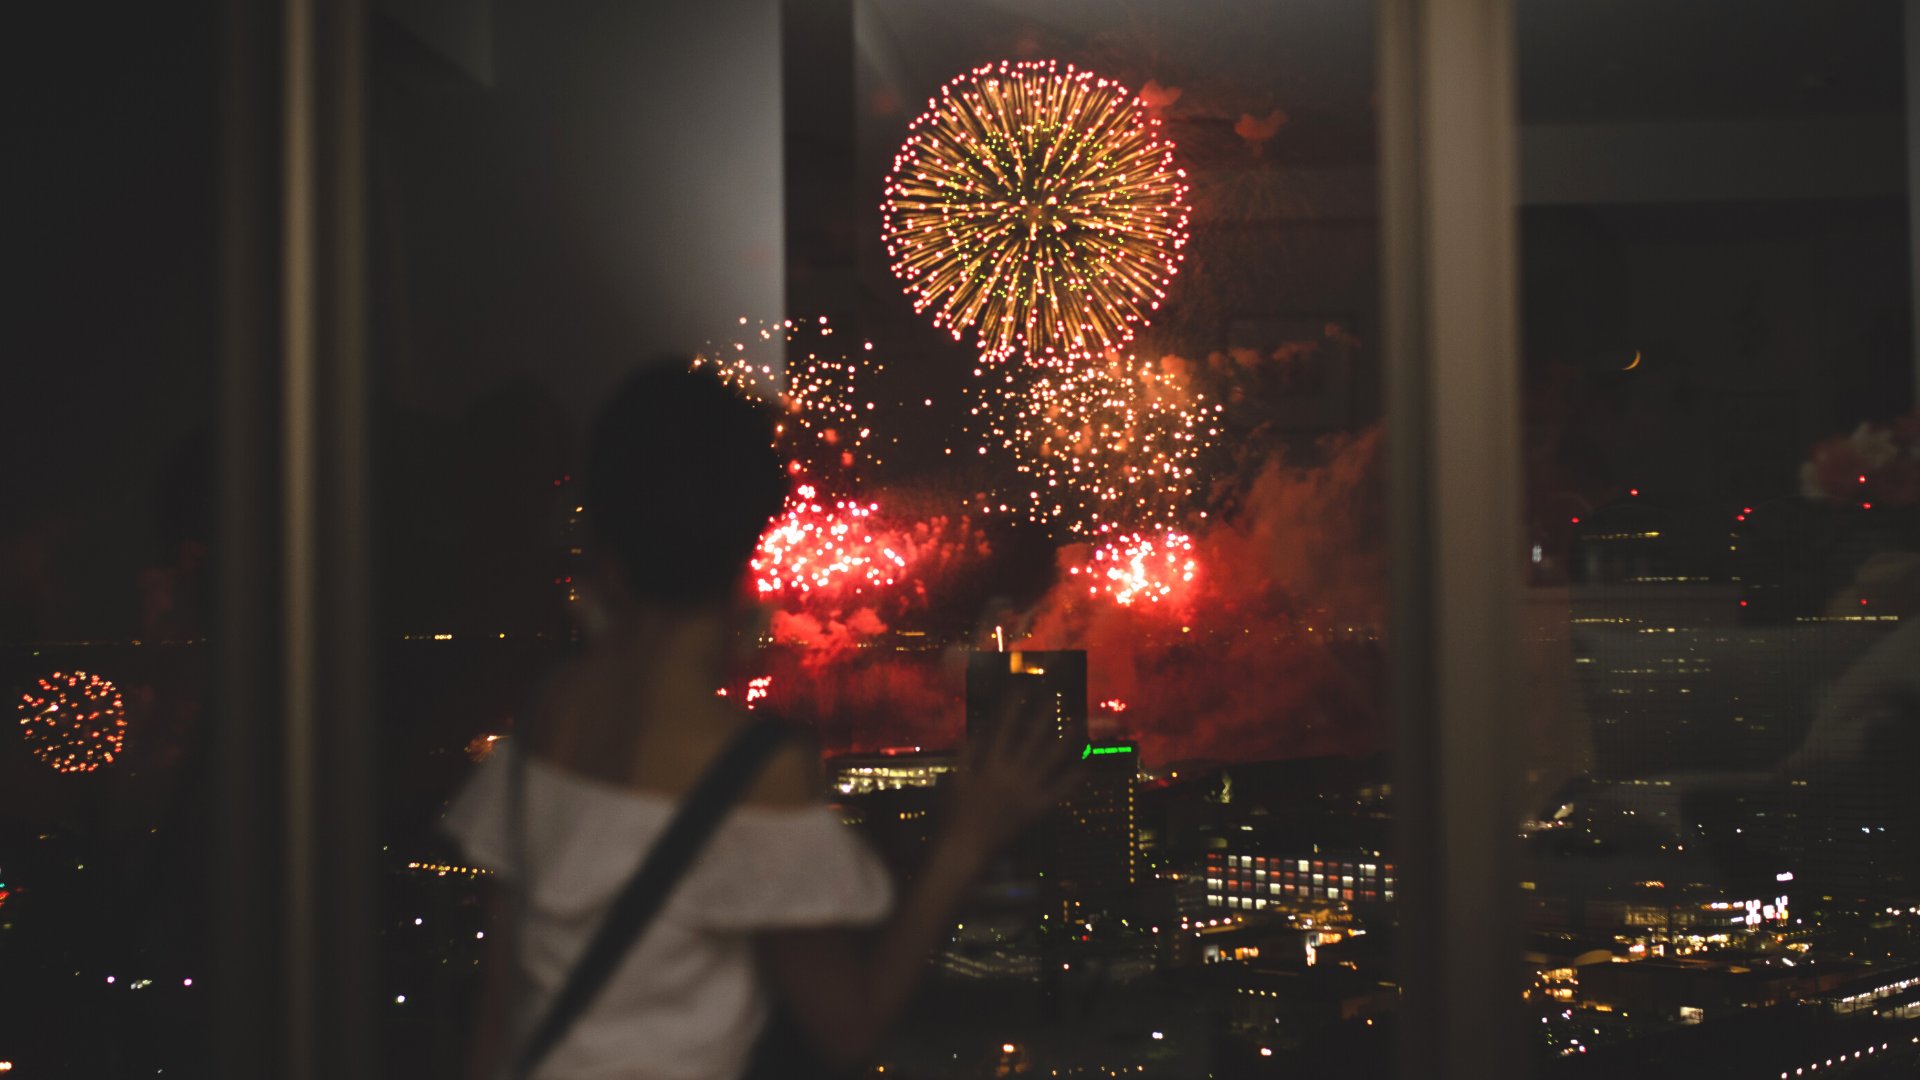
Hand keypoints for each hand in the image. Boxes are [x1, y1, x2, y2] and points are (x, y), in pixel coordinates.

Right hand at [944, 700, 1081, 855]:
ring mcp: (1027, 791)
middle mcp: (1012, 773)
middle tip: (1056, 696)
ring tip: (1079, 722)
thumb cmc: (956, 811)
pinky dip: (1073, 779)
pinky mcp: (1037, 808)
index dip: (1014, 705)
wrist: (966, 846)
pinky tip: (1085, 766)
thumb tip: (981, 728)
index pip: (1005, 727)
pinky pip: (1058, 791)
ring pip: (1051, 760)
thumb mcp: (957, 777)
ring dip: (1066, 740)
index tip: (1022, 686)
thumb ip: (969, 752)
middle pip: (1033, 738)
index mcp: (991, 763)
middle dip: (1044, 715)